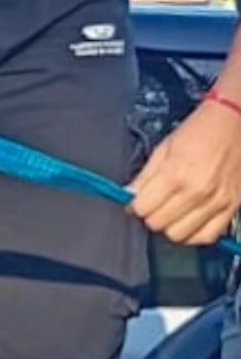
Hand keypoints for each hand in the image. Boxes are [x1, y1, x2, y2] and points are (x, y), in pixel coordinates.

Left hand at [129, 99, 240, 245]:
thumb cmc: (200, 130)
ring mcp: (216, 202)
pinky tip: (189, 222)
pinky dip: (194, 234)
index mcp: (175, 174)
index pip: (142, 209)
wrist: (235, 121)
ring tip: (173, 212)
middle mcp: (196, 191)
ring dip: (171, 226)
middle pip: (158, 224)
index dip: (136, 206)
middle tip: (155, 204)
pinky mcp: (231, 207)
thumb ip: (144, 177)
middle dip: (151, 216)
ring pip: (179, 235)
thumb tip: (129, 196)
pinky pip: (207, 236)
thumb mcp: (164, 148)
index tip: (139, 201)